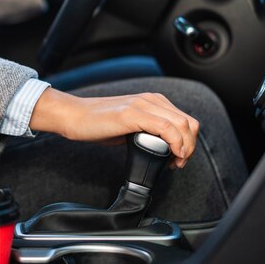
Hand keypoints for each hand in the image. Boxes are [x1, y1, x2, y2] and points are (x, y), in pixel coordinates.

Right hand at [29, 88, 199, 167]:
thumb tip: (163, 148)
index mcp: (152, 101)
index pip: (186, 120)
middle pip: (189, 123)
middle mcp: (151, 99)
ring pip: (182, 125)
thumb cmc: (97, 124)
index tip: (179, 159)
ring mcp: (142, 105)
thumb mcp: (129, 126)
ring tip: (174, 163)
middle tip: (179, 163)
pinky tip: (170, 156)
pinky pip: (166, 128)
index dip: (189, 142)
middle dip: (190, 147)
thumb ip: (147, 131)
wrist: (74, 116)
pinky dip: (174, 144)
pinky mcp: (132, 114)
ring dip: (185, 148)